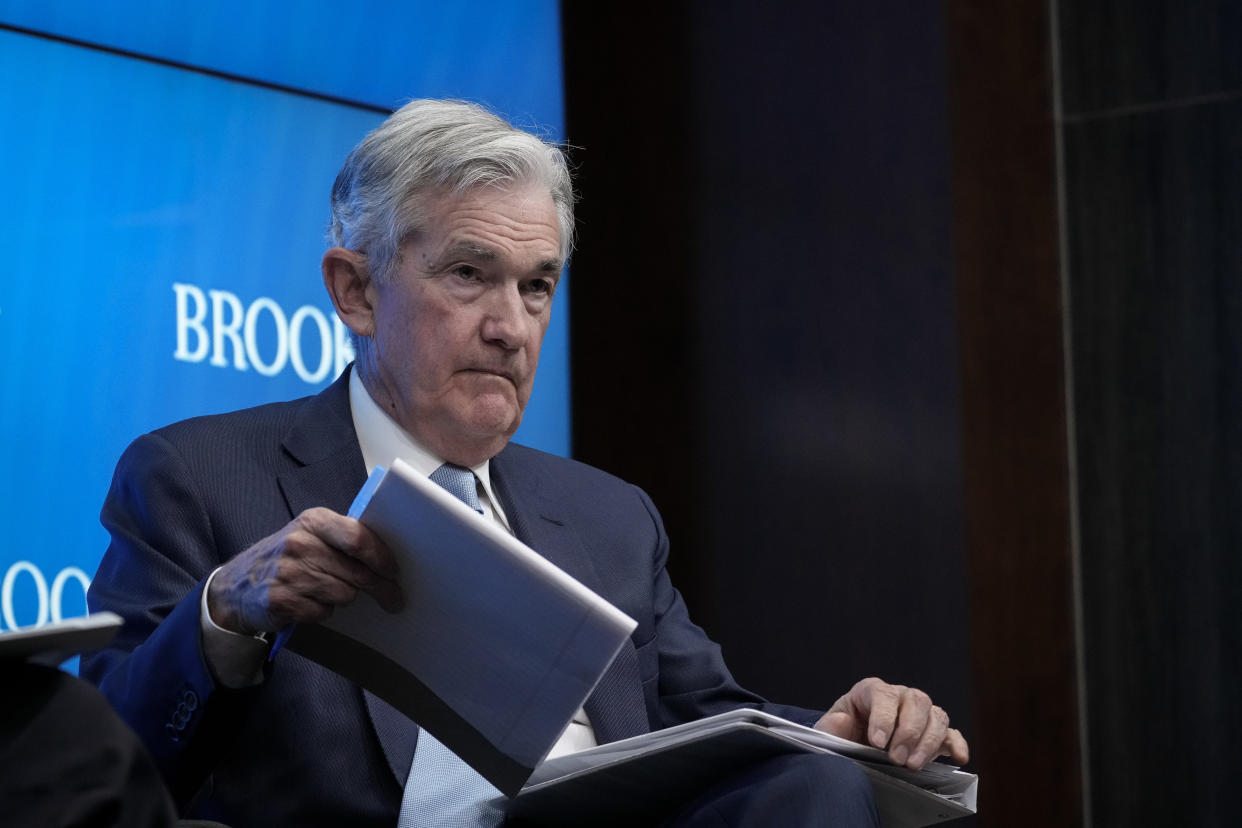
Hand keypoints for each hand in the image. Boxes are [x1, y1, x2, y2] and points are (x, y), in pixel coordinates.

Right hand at [207, 507, 402, 635]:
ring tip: (327, 591)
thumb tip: (387, 555)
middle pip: (358, 572)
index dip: (383, 558)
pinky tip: (308, 601)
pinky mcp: (281, 600)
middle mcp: (301, 544)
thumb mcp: (310, 535)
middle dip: (381, 588)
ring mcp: (289, 573)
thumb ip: (344, 539)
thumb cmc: (285, 558)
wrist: (235, 585)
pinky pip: (323, 611)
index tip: (396, 572)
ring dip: (343, 597)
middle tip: (394, 598)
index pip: (359, 539)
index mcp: (314, 521)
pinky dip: (322, 610)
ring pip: (344, 594)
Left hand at [814, 677, 968, 769]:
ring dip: (928, 742)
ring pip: (936, 716)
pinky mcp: (934, 734)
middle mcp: (900, 697)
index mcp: (872, 691)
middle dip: (908, 732)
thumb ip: (831, 726)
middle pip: (916, 701)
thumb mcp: (828, 730)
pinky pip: (952, 734)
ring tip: (913, 766)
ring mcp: (920, 714)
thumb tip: (842, 720)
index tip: (877, 743)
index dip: (883, 718)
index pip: (883, 695)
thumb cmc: (842, 734)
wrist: (853, 745)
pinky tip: (957, 758)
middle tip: (896, 759)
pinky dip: (957, 744)